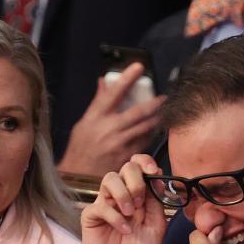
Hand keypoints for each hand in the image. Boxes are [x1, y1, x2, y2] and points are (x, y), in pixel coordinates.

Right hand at [58, 62, 163, 176]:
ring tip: (164, 112)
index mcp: (96, 117)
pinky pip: (144, 142)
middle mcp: (109, 129)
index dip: (127, 78)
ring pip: (145, 127)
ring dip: (156, 119)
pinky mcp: (127, 157)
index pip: (114, 92)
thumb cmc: (80, 149)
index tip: (139, 66)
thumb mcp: (83, 123)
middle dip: (154, 103)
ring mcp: (119, 144)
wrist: (78, 177)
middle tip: (164, 97)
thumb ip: (97, 103)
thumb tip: (104, 81)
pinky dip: (150, 134)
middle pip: (138, 111)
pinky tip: (155, 130)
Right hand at [82, 154, 167, 243]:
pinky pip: (101, 205)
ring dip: (123, 194)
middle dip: (136, 181)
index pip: (140, 166)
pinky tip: (123, 230)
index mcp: (141, 194)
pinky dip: (114, 217)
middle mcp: (123, 195)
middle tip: (141, 202)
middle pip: (126, 168)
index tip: (153, 170)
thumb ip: (157, 202)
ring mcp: (106, 204)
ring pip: (110, 179)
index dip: (145, 162)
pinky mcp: (92, 216)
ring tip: (130, 214)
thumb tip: (157, 178)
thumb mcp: (157, 227)